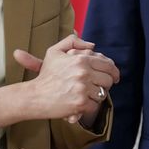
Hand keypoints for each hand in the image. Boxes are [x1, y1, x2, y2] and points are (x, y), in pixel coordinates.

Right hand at [0, 34, 118, 127]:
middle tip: (98, 87)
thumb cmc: (46, 75)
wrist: (34, 96)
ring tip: (86, 95)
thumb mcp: (55, 52)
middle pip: (108, 80)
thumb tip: (92, 45)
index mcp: (81, 59)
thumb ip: (72, 41)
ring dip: (96, 96)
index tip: (114, 77)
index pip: (108, 65)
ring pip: (103, 93)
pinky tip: (80, 104)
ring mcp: (83, 88)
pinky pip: (95, 106)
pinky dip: (89, 107)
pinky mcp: (81, 103)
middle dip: (105, 84)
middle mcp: (83, 72)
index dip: (113, 72)